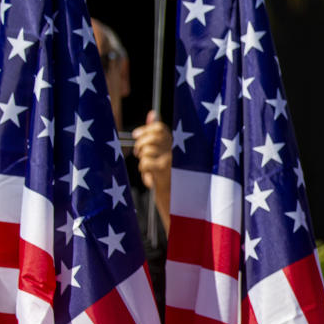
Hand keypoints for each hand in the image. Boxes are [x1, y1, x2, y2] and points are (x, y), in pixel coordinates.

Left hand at [132, 111, 171, 230]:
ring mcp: (172, 160)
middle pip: (152, 135)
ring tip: (149, 172)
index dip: (146, 129)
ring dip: (143, 161)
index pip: (161, 127)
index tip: (137, 136)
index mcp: (181, 147)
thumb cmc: (176, 184)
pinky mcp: (165, 171)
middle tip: (139, 154)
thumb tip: (152, 113)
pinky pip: (145, 162)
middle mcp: (179, 151)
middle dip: (141, 143)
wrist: (186, 210)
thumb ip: (161, 135)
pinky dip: (144, 171)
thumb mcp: (169, 157)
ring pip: (146, 150)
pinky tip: (151, 180)